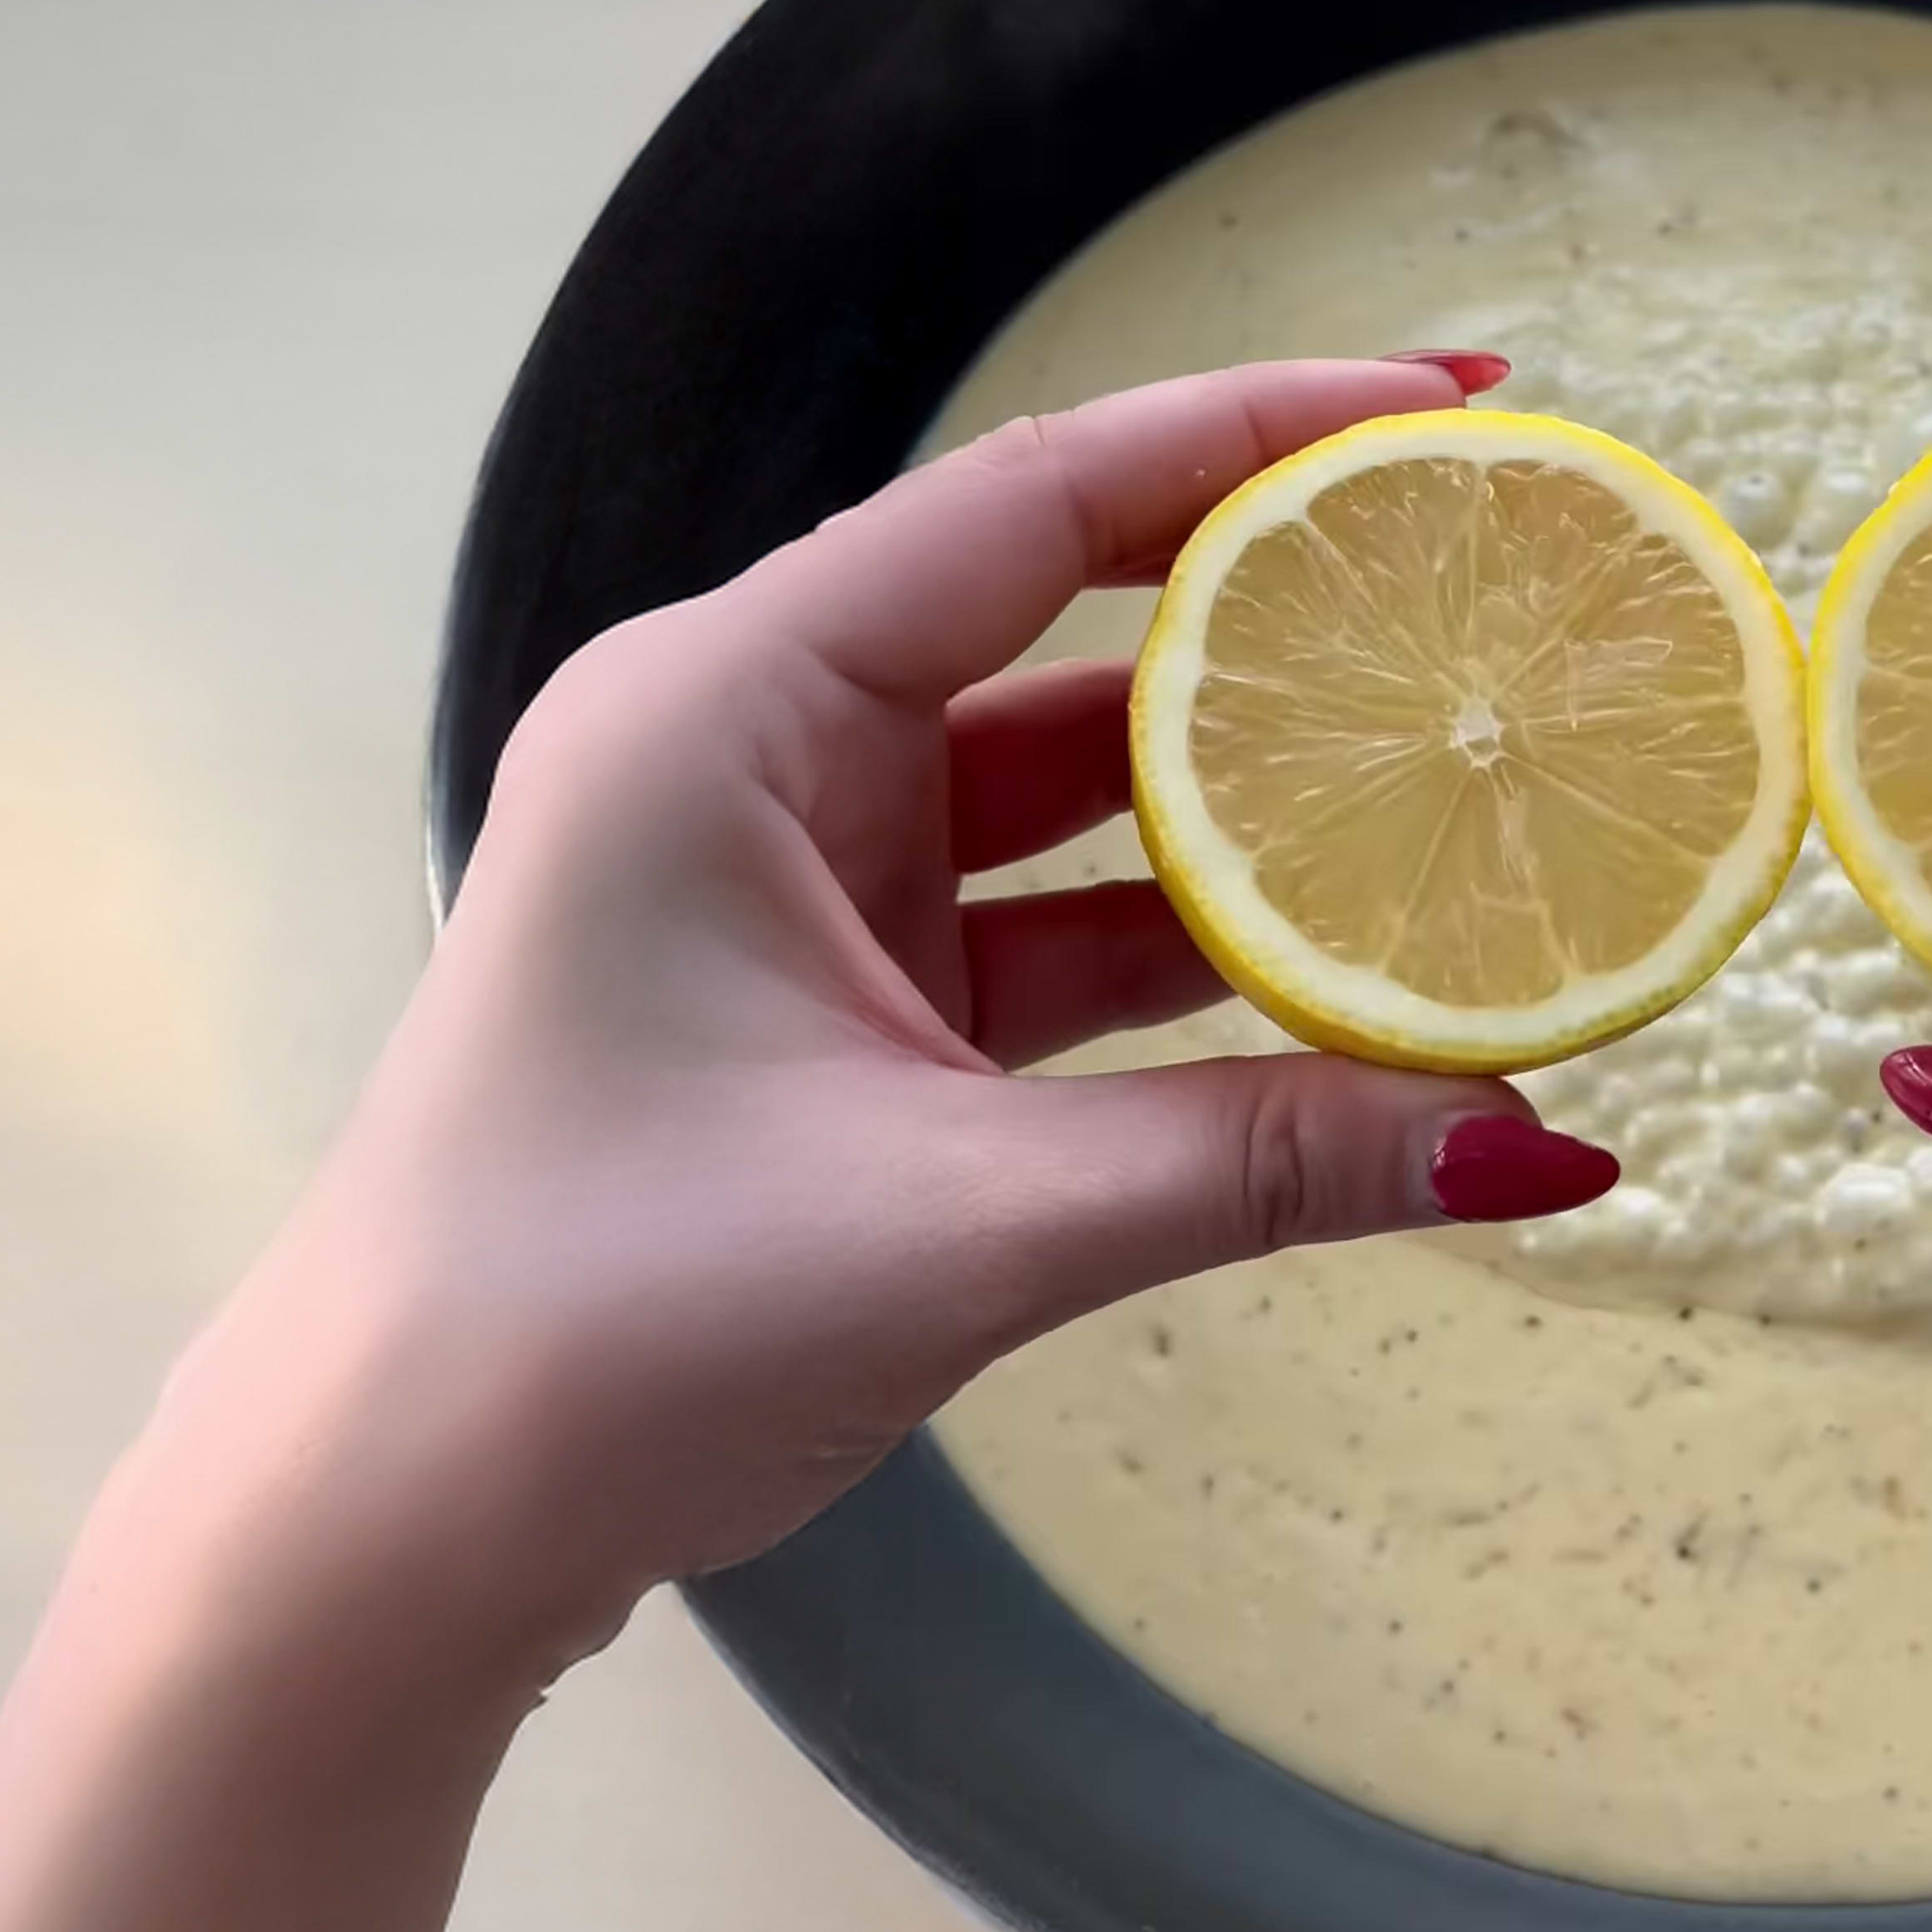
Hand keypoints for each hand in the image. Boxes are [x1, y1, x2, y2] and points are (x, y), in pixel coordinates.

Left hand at [152, 358, 1611, 1692]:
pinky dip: (1187, 957)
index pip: (1031, 504)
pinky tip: (1348, 977)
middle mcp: (752, 757)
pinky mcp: (830, 1007)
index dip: (1250, 435)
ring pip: (1073, 800)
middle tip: (1486, 594)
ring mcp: (791, 884)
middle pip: (1068, 630)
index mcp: (723, 712)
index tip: (1447, 403)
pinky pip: (1048, 933)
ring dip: (1253, 816)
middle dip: (1280, 620)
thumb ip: (1259, 1160)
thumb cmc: (601, 1320)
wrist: (391, 1528)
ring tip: (1465, 790)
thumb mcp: (964, 1218)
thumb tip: (1540, 1148)